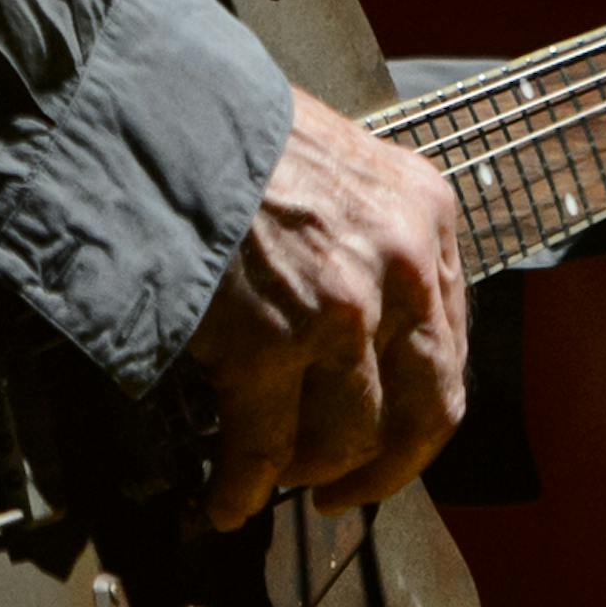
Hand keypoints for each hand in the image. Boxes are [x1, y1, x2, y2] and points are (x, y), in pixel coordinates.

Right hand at [186, 87, 466, 529]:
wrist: (155, 109)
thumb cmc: (232, 129)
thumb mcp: (339, 163)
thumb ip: (369, 236)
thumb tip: (364, 327)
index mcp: (426, 211)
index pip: (450, 345)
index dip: (418, 410)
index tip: (391, 436)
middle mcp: (402, 263)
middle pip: (423, 410)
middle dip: (381, 467)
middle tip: (344, 491)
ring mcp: (341, 308)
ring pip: (345, 438)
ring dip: (306, 474)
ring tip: (271, 483)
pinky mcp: (272, 343)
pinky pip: (265, 448)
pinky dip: (243, 486)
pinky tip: (226, 497)